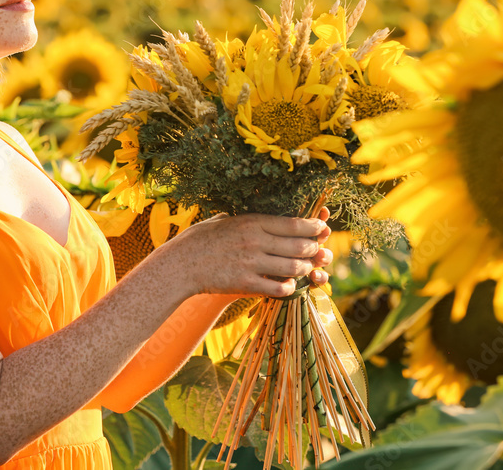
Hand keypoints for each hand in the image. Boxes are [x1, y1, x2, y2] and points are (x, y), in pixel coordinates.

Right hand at [164, 206, 334, 298]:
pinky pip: (278, 288)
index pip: (295, 224)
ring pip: (293, 268)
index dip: (314, 228)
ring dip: (305, 269)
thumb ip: (249, 219)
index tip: (322, 229)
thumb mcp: (225, 220)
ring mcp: (251, 264)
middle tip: (319, 251)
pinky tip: (288, 285)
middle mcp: (254, 242)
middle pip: (299, 246)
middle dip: (315, 250)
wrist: (180, 264)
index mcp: (251, 222)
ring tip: (306, 268)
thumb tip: (271, 215)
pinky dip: (289, 287)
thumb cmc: (200, 239)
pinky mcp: (245, 284)